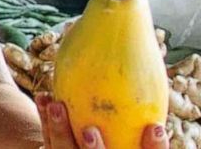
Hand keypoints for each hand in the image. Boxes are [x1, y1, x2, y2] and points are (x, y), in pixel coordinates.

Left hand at [36, 94, 166, 148]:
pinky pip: (48, 139)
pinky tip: (44, 97)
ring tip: (56, 105)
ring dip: (60, 131)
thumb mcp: (132, 121)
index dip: (155, 148)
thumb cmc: (121, 127)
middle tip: (90, 131)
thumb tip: (148, 61)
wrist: (85, 144)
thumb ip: (139, 107)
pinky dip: (45, 119)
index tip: (156, 127)